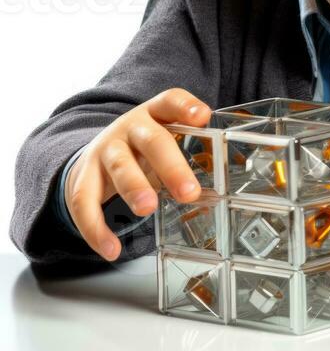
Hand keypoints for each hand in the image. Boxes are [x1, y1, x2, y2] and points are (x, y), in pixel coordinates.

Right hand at [64, 87, 211, 260]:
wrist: (96, 154)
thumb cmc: (144, 149)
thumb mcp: (166, 139)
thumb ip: (193, 152)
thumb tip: (224, 186)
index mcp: (155, 114)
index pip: (170, 101)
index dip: (186, 107)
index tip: (202, 117)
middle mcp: (129, 128)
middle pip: (151, 140)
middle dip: (171, 166)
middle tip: (189, 192)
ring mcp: (105, 150)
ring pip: (119, 166)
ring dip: (133, 187)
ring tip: (148, 208)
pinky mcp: (84, 177)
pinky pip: (84, 202)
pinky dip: (96, 228)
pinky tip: (111, 249)